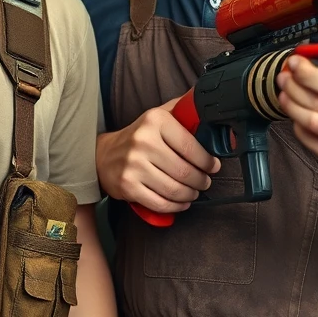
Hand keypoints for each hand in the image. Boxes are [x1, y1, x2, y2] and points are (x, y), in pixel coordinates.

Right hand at [96, 98, 221, 213]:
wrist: (104, 154)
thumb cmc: (139, 136)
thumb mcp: (159, 114)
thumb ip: (183, 110)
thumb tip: (209, 111)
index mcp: (155, 121)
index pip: (190, 146)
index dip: (207, 161)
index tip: (213, 166)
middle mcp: (143, 141)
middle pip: (184, 171)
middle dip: (201, 181)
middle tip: (205, 182)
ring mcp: (133, 165)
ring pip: (174, 189)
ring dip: (190, 195)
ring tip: (194, 192)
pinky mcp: (128, 186)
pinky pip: (160, 203)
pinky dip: (176, 206)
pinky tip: (181, 202)